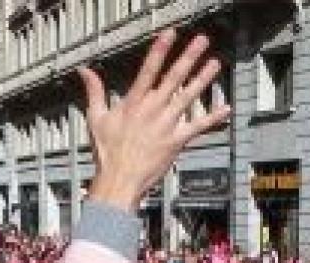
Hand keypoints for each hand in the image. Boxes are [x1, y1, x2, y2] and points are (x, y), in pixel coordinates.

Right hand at [78, 30, 230, 210]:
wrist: (119, 180)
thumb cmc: (107, 153)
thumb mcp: (96, 118)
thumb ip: (94, 91)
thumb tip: (85, 71)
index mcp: (133, 103)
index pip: (148, 69)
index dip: (160, 50)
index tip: (170, 34)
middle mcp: (153, 110)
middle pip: (173, 77)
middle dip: (189, 57)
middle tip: (201, 41)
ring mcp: (166, 124)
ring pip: (188, 96)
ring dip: (203, 78)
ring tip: (215, 63)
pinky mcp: (176, 140)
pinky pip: (198, 126)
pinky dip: (213, 118)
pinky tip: (225, 108)